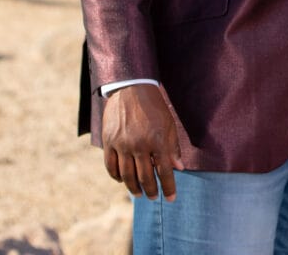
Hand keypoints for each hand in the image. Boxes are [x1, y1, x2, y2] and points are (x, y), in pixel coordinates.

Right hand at [102, 83, 184, 200]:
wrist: (132, 88)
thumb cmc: (154, 106)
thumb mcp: (169, 124)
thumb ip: (173, 147)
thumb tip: (179, 168)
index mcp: (157, 140)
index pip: (164, 171)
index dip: (168, 187)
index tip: (171, 198)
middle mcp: (139, 145)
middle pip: (145, 177)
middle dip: (151, 190)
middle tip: (153, 197)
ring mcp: (122, 144)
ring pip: (127, 175)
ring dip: (133, 188)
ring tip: (139, 193)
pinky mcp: (109, 141)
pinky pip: (111, 166)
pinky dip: (116, 177)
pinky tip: (122, 181)